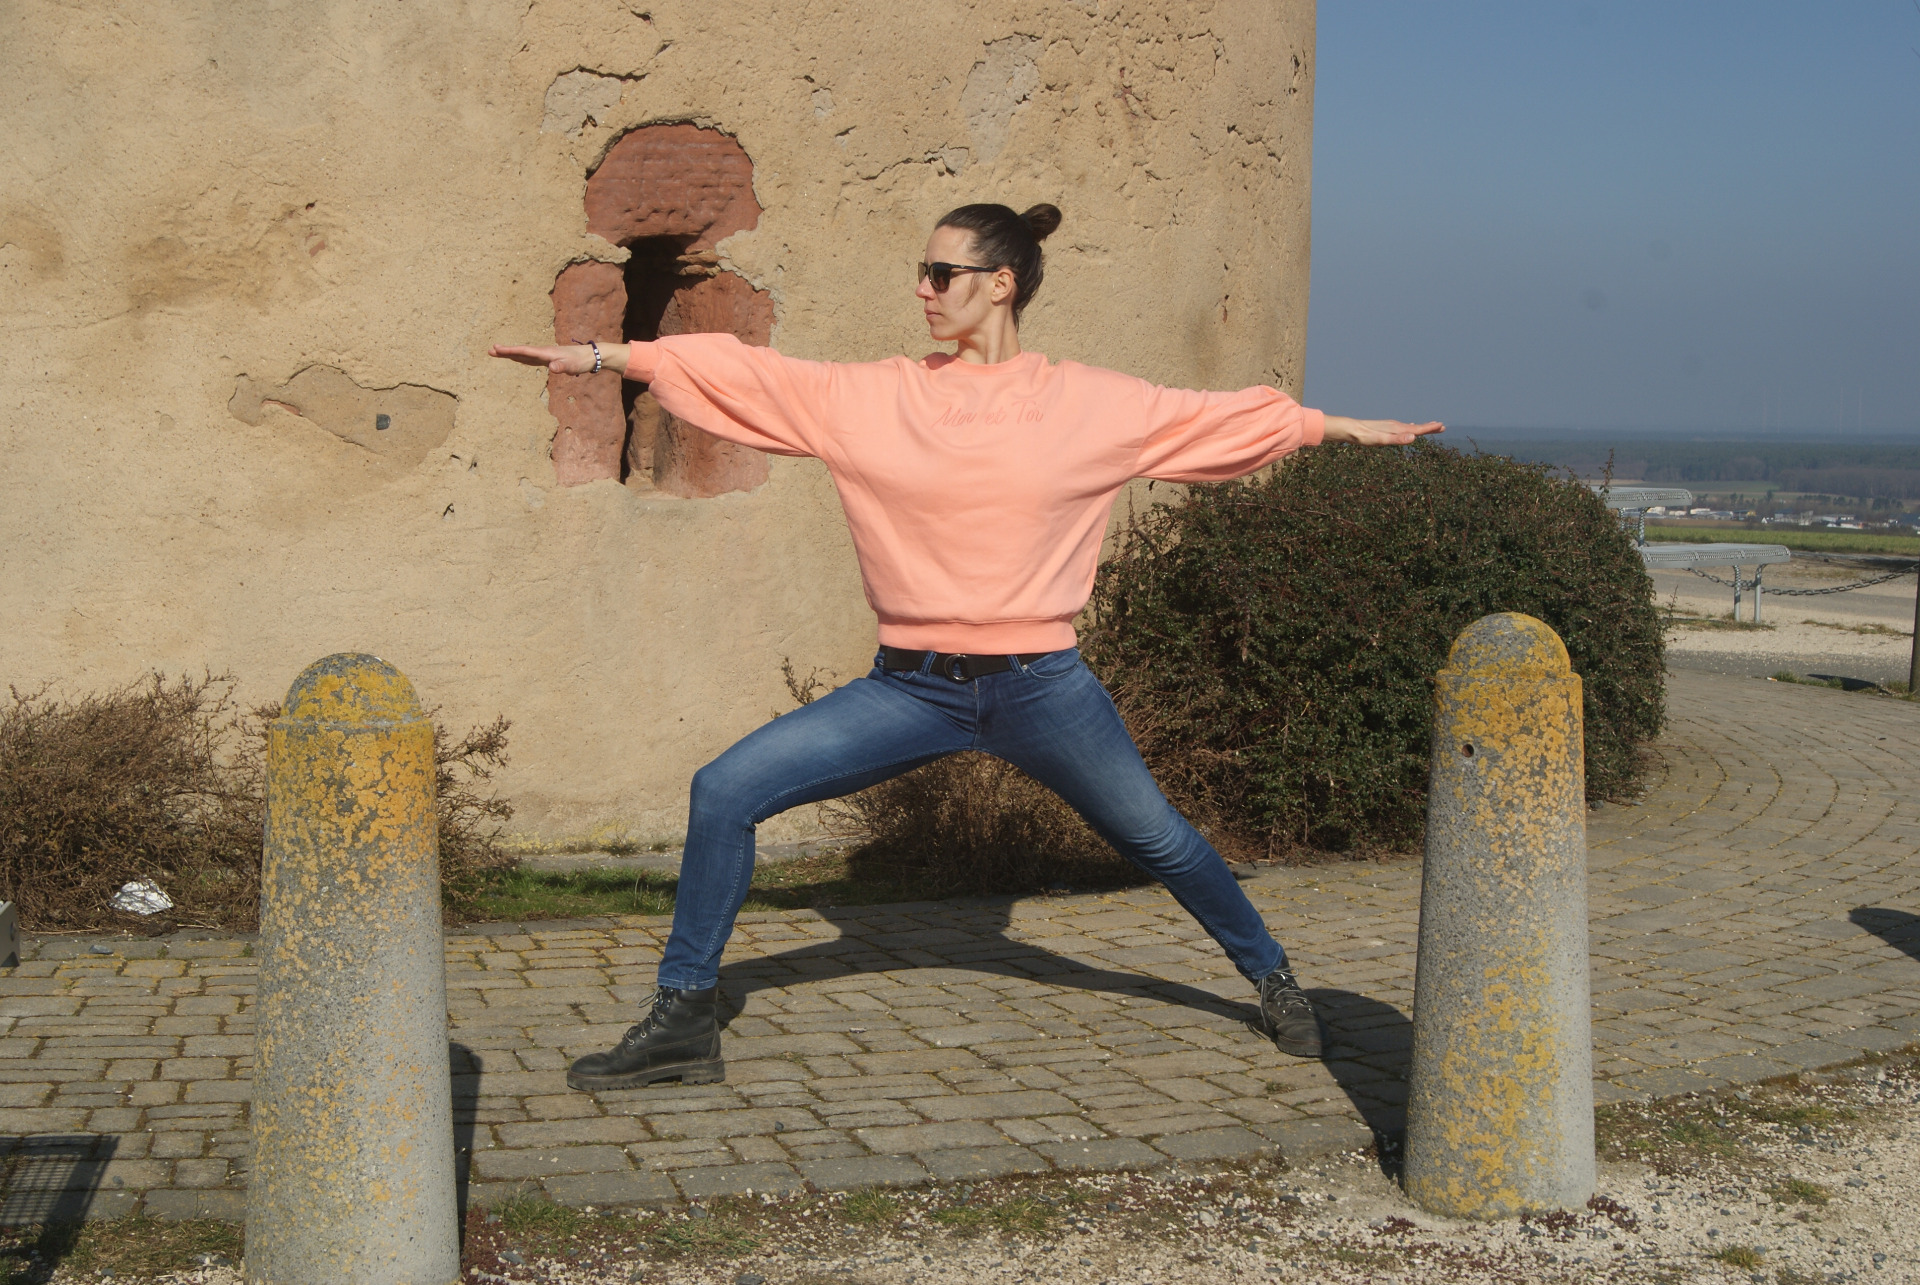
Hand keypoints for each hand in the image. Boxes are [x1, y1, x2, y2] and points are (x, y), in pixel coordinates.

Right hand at [488, 342, 625, 374]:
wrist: (591, 356)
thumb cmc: (582, 361)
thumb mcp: (573, 366)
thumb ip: (562, 367)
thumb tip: (552, 368)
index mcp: (546, 353)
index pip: (525, 351)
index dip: (510, 351)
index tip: (497, 349)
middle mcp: (543, 352)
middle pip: (521, 351)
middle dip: (505, 351)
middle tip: (490, 350)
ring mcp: (545, 355)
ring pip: (524, 354)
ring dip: (511, 354)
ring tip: (496, 352)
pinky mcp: (548, 358)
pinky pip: (530, 358)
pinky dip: (521, 357)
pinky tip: (517, 358)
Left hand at [1321, 416, 1444, 446]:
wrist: (1347, 429)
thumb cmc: (1362, 436)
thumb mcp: (1379, 440)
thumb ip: (1395, 440)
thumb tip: (1413, 438)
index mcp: (1395, 429)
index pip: (1416, 429)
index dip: (1429, 429)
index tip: (1442, 426)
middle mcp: (1393, 426)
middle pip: (1415, 427)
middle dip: (1428, 428)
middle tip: (1442, 427)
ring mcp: (1388, 427)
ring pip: (1408, 427)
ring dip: (1419, 428)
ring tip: (1429, 427)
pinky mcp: (1382, 429)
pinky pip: (1399, 429)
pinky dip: (1407, 429)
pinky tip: (1407, 430)